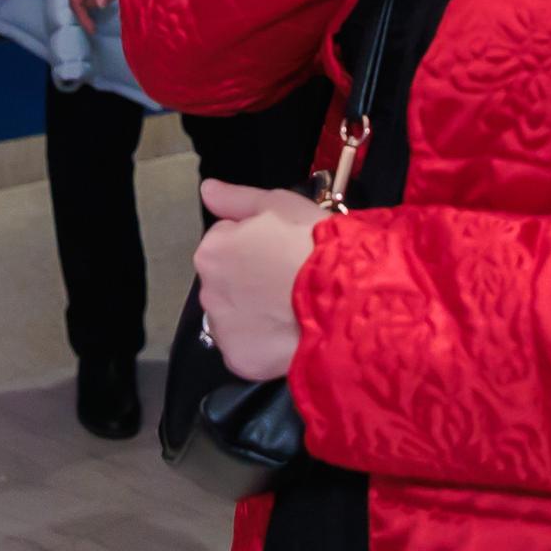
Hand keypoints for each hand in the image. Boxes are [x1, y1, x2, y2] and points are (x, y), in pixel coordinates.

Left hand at [192, 178, 325, 379]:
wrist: (344, 299)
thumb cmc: (313, 246)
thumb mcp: (279, 204)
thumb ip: (236, 198)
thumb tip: (206, 190)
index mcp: (212, 250)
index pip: (227, 241)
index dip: (258, 244)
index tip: (282, 249)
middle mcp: (207, 291)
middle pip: (227, 281)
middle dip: (251, 280)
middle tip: (289, 280)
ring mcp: (222, 330)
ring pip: (235, 317)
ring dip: (255, 313)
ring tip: (292, 309)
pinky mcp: (239, 360)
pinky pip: (247, 349)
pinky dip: (263, 345)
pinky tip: (288, 334)